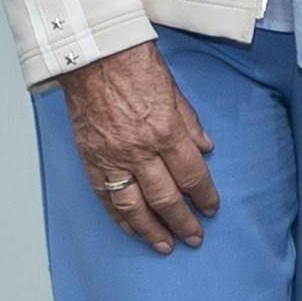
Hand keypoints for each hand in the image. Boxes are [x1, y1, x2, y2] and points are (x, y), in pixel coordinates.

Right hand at [61, 41, 214, 250]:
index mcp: (165, 131)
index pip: (191, 175)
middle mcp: (138, 150)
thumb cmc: (134, 64)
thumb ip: (190, 124)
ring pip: (133, 206)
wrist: (91, 54)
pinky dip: (118, 217)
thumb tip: (206, 148)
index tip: (212, 208)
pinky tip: (130, 229)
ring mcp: (111, 157)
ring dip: (150, 230)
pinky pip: (105, 196)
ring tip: (164, 245)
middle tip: (194, 237)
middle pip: (165, 198)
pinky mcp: (90, 158)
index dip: (204, 196)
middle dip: (182, 222)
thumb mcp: (175, 90)